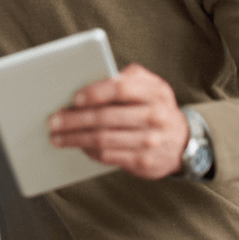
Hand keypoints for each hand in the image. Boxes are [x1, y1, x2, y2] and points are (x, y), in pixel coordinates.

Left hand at [48, 63, 188, 179]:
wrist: (185, 143)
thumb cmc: (157, 107)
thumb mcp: (152, 85)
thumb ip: (129, 76)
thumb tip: (96, 77)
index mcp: (155, 93)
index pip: (121, 89)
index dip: (95, 92)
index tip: (75, 98)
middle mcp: (154, 117)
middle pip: (105, 117)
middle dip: (74, 119)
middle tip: (54, 120)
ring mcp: (149, 142)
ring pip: (103, 139)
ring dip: (75, 138)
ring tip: (57, 136)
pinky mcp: (143, 163)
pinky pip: (108, 156)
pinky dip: (88, 151)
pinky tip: (77, 146)